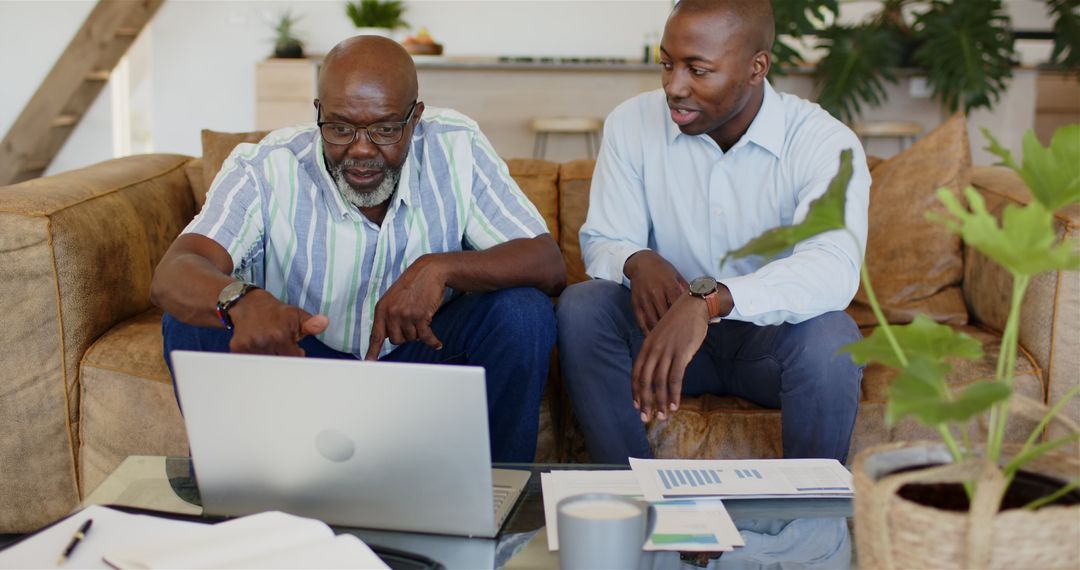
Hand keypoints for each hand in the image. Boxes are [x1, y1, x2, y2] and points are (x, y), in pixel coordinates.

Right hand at [227, 289, 328, 354]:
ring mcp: (249, 346)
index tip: (295, 350)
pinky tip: (258, 346)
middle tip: (281, 346)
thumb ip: (311, 324)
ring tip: (269, 344)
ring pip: (265, 364)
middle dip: (283, 357)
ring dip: (269, 357)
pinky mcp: (237, 348)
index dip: (296, 355)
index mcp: (280, 335)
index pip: (294, 359)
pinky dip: (256, 358)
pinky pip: (251, 362)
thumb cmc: (275, 312)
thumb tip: (324, 322)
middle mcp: (264, 342)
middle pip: (279, 363)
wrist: (247, 303)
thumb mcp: (296, 315)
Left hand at [365, 255, 446, 359]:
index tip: (368, 363)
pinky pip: (425, 337)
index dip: (372, 351)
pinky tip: (437, 343)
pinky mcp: (420, 316)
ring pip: (411, 338)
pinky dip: (432, 341)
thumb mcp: (394, 299)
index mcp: (381, 309)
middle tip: (413, 322)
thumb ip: (389, 317)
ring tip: (422, 317)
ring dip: (419, 332)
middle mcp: (391, 313)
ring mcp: (405, 315)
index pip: (376, 335)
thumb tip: (390, 337)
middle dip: (406, 335)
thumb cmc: (412, 285)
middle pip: (397, 340)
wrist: (428, 271)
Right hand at [623, 251, 688, 333]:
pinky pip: (641, 321)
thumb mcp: (677, 276)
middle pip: (666, 315)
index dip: (684, 318)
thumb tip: (703, 301)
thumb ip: (687, 290)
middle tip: (681, 338)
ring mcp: (644, 299)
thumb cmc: (663, 270)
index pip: (678, 305)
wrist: (641, 263)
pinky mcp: (635, 303)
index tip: (691, 328)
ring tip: (669, 341)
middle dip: (674, 328)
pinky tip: (654, 337)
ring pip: (653, 320)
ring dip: (661, 332)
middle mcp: (656, 292)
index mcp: (669, 284)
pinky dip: (647, 331)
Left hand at [631, 293, 709, 422]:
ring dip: (660, 402)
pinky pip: (675, 378)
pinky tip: (674, 405)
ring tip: (662, 416)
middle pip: (645, 381)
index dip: (636, 392)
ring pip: (659, 382)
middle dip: (645, 402)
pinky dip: (673, 393)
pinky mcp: (681, 353)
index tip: (637, 406)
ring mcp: (667, 351)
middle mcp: (653, 350)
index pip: (636, 373)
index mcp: (646, 347)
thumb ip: (656, 352)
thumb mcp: (660, 336)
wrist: (693, 305)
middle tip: (646, 419)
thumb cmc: (678, 322)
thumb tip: (656, 371)